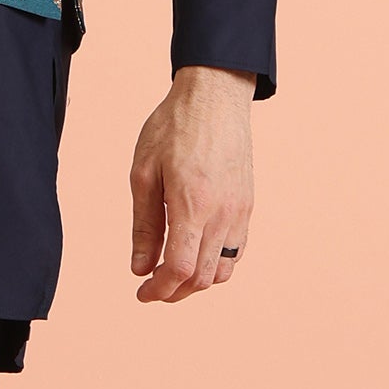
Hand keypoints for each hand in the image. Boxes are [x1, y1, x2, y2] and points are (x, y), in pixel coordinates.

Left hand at [129, 66, 255, 304]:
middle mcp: (222, 213)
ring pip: (222, 269)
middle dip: (174, 292)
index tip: (141, 292)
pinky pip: (236, 250)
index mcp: (192, 204)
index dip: (159, 290)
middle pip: (202, 277)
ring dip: (196, 281)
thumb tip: (140, 268)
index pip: (180, 268)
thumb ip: (144, 225)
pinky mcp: (247, 205)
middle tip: (151, 287)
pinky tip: (194, 254)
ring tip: (171, 273)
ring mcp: (240, 211)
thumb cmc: (174, 127)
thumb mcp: (144, 173)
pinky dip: (216, 264)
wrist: (215, 96)